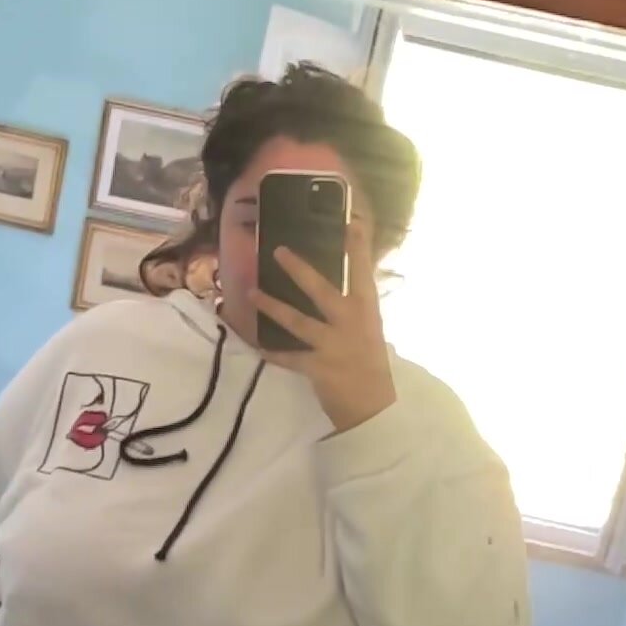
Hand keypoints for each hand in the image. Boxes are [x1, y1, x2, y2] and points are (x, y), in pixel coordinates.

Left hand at [250, 222, 396, 432]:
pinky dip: (273, 352)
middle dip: (299, 270)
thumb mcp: (368, 327)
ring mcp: (332, 345)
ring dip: (272, 306)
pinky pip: (288, 358)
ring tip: (252, 292)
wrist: (372, 404)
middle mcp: (349, 323)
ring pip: (297, 321)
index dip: (357, 247)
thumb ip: (354, 306)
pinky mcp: (317, 367)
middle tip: (278, 250)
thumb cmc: (370, 361)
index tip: (350, 222)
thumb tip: (338, 282)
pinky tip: (257, 345)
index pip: (362, 273)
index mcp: (366, 310)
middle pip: (321, 291)